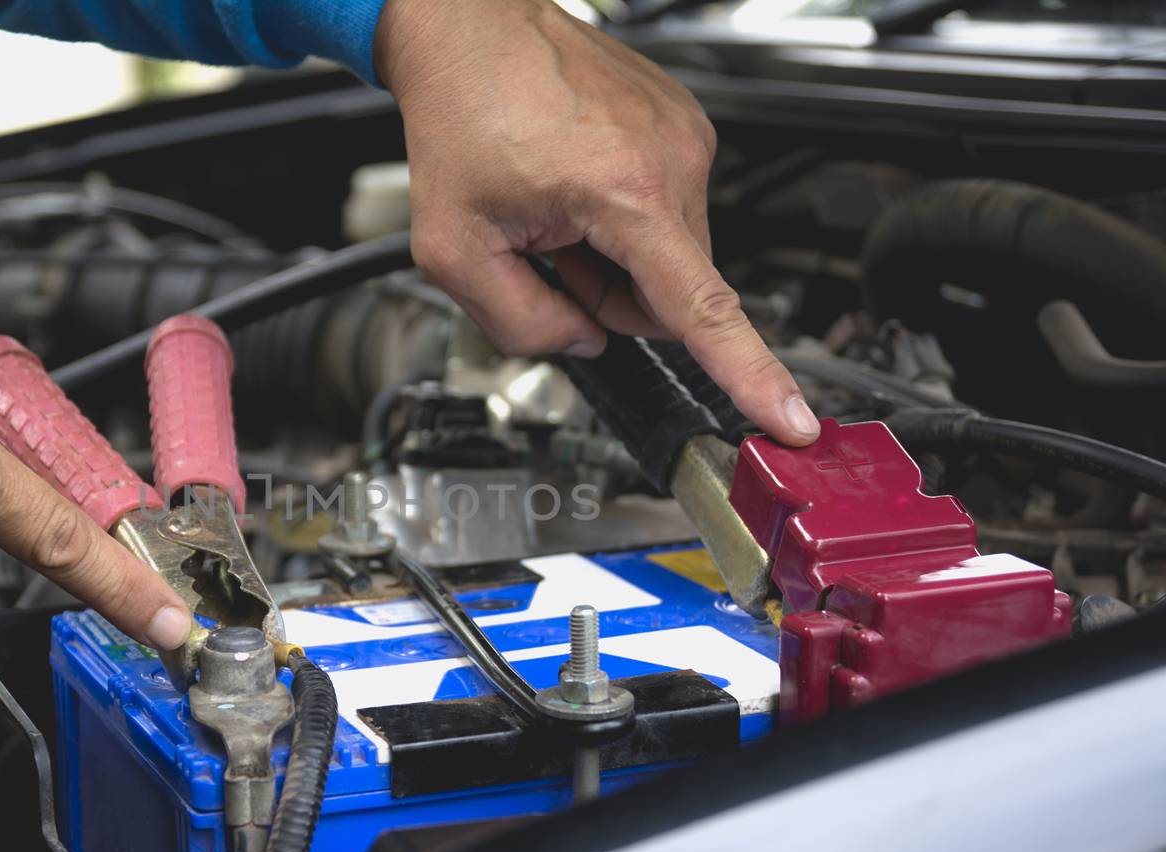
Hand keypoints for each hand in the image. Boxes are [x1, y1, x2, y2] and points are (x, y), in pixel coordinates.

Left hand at [375, 0, 819, 444]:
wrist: (469, 28)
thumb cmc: (461, 115)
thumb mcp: (455, 250)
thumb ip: (520, 323)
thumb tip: (581, 343)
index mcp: (627, 190)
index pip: (702, 308)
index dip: (748, 373)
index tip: (791, 417)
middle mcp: (674, 157)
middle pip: (673, 290)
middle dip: (615, 299)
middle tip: (551, 256)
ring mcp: (686, 134)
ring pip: (671, 252)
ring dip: (617, 257)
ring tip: (558, 212)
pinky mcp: (683, 123)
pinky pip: (667, 206)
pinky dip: (622, 218)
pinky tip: (575, 187)